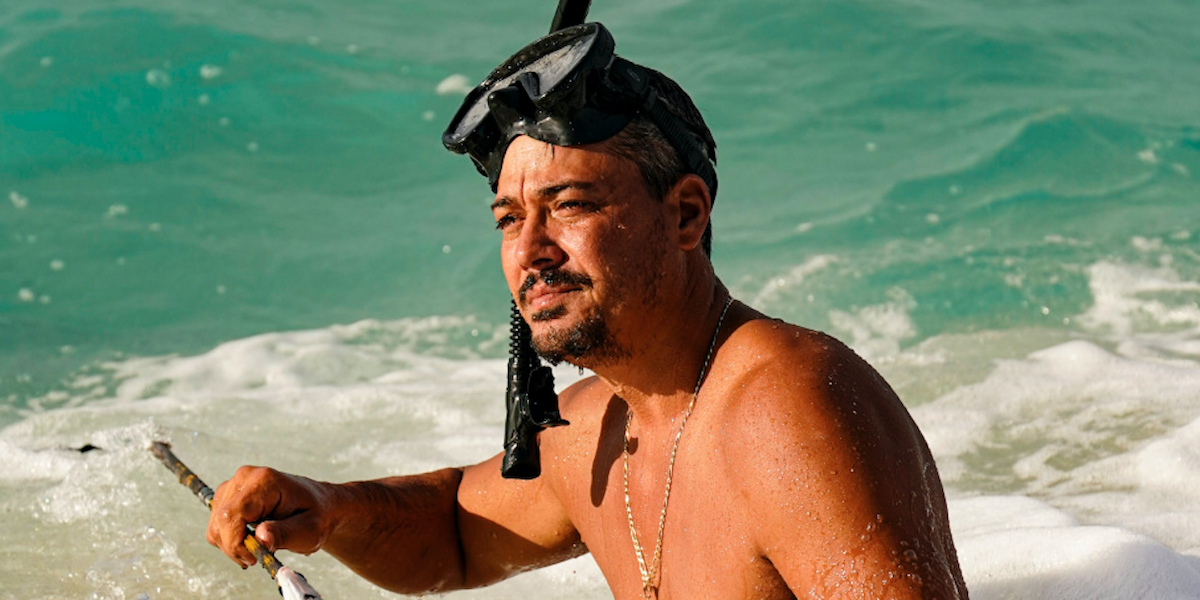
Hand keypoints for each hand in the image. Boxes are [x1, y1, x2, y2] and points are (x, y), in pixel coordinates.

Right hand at [206, 466, 332, 567]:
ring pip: (216, 526)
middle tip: (259, 557)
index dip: (236, 542)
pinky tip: (251, 541)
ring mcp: (234, 486)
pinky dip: (230, 540)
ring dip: (232, 545)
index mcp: (264, 482)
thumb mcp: (309, 530)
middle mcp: (245, 478)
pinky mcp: (229, 496)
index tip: (254, 557)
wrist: (319, 505)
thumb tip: (261, 538)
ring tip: (259, 548)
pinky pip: (218, 525)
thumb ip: (285, 534)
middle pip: (220, 522)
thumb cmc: (317, 516)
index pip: (232, 515)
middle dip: (235, 547)